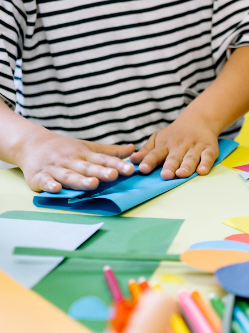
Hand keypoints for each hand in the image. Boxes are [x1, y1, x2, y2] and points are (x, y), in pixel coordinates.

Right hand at [15, 131, 134, 192]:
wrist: (30, 143)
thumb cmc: (64, 148)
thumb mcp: (87, 147)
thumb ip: (110, 152)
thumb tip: (133, 149)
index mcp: (84, 154)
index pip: (103, 160)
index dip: (117, 164)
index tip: (130, 169)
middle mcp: (70, 161)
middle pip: (87, 168)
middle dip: (101, 172)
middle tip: (114, 175)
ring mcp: (54, 168)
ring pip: (69, 175)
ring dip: (80, 180)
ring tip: (93, 184)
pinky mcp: (38, 176)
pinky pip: (44, 181)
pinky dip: (49, 185)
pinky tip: (57, 189)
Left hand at [130, 112, 218, 179]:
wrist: (198, 119)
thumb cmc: (174, 134)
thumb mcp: (158, 139)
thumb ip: (147, 151)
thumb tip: (132, 160)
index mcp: (165, 145)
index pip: (155, 154)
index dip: (149, 161)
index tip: (143, 169)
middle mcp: (180, 146)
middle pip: (174, 157)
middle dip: (169, 166)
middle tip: (165, 175)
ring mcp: (195, 147)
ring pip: (190, 158)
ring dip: (186, 166)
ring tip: (181, 174)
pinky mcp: (209, 149)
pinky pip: (208, 157)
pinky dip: (206, 163)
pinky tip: (202, 171)